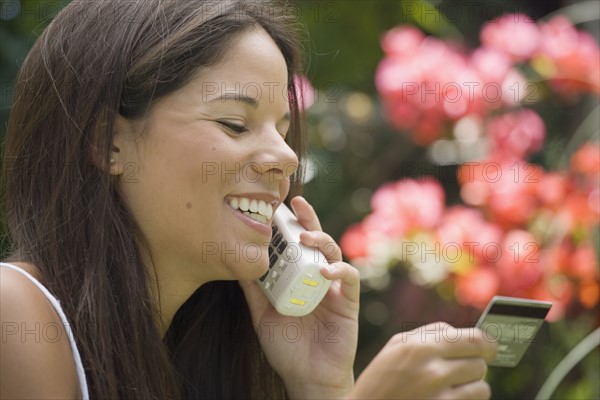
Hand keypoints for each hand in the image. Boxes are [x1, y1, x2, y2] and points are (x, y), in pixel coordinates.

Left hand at [239, 196, 359, 398]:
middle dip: (308, 219)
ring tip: (306, 236)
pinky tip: (325, 270)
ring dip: (321, 240)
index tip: (276, 208)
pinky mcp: (348, 302)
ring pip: (334, 252)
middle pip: (316, 241)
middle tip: (296, 204)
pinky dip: (340, 269)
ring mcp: (333, 288)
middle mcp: (317, 277)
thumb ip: (253, 290)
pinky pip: (349, 278)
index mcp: (298, 278)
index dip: (289, 225)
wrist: (307, 378)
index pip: (296, 245)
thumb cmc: (286, 348)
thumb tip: (236, 263)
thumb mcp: (262, 315)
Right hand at [347, 322, 497, 399]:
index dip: (488, 343)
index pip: (474, 339)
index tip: (491, 346)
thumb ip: (428, 333)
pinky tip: (449, 398)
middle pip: (480, 363)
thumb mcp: (396, 347)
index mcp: (421, 346)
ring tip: (453, 387)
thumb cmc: (380, 380)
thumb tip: (458, 330)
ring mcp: (441, 396)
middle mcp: (433, 369)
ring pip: (482, 386)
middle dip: (475, 365)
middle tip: (463, 369)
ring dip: (473, 386)